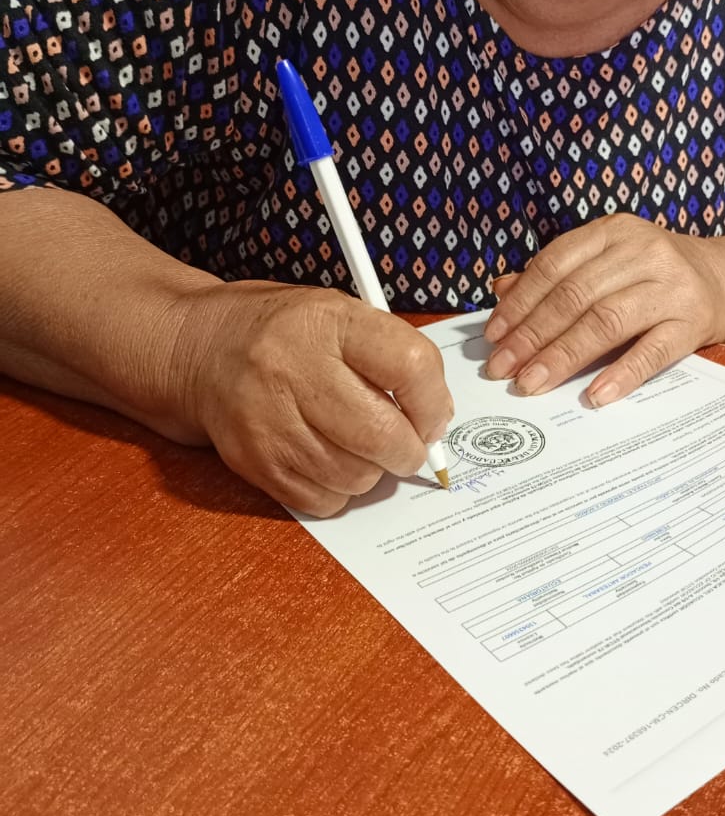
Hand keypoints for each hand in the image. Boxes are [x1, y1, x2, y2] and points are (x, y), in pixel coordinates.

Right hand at [176, 282, 452, 515]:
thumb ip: (391, 356)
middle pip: (382, 434)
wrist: (197, 351)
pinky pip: (323, 499)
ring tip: (357, 446)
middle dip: (408, 450)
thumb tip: (436, 419)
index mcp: (327, 322)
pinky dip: (338, 490)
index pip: (409, 365)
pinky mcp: (253, 461)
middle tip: (405, 445)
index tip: (433, 416)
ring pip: (355, 475)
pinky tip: (326, 460)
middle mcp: (292, 368)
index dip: (433, 402)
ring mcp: (268, 419)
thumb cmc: (284, 335)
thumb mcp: (338, 316)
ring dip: (371, 471)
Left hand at [484, 215, 724, 404]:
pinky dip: (621, 374)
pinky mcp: (692, 323)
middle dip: (532, 336)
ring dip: (563, 356)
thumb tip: (501, 291)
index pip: (554, 266)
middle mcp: (643, 253)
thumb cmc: (651, 275)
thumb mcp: (606, 261)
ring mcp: (670, 288)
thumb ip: (557, 274)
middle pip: (575, 296)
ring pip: (606, 322)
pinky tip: (594, 395)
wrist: (724, 281)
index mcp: (613, 233)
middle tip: (503, 369)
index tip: (494, 336)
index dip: (520, 303)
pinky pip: (652, 352)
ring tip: (533, 383)